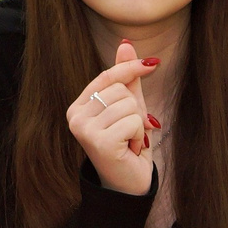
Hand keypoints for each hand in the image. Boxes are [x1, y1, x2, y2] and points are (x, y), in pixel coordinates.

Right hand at [66, 40, 158, 194]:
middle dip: (135, 109)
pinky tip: (130, 148)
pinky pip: (132, 121)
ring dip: (137, 123)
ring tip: (129, 140)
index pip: (107, 77)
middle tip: (129, 131)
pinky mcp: (99, 142)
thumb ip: (125, 78)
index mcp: (78, 107)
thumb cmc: (127, 144)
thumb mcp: (128, 107)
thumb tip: (125, 44)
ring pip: (128, 104)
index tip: (153, 64)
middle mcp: (75, 117)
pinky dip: (138, 134)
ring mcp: (84, 130)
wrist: (128, 184)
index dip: (130, 68)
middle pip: (120, 90)